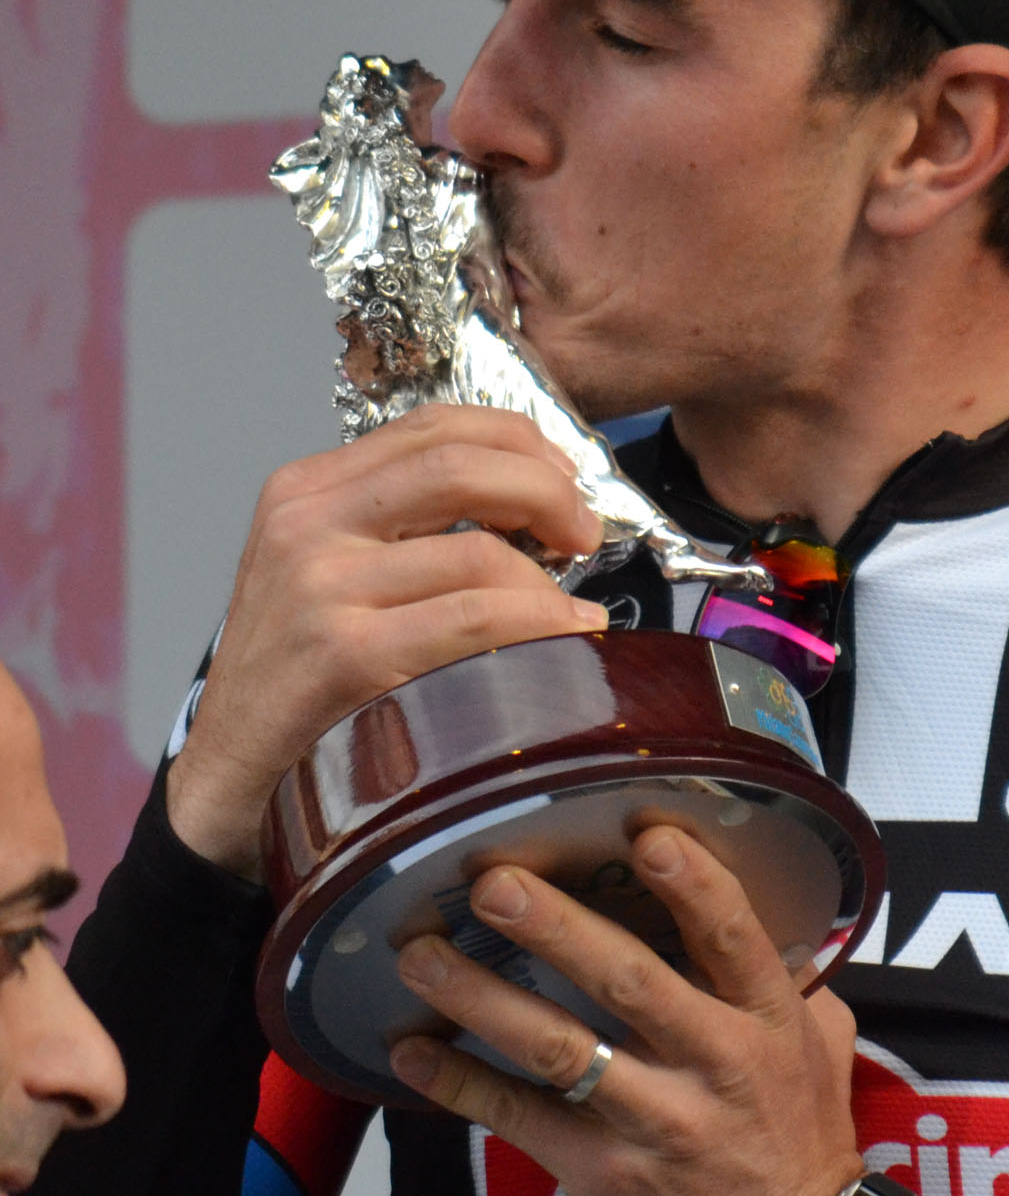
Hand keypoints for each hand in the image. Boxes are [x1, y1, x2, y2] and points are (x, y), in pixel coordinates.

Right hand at [166, 404, 606, 877]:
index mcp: (306, 490)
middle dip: (549, 491)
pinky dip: (543, 624)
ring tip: (572, 613)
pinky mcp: (344, 654)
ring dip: (549, 583)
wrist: (229, 776)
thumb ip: (403, 522)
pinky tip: (570, 636)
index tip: (567, 477)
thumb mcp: (327, 570)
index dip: (521, 441)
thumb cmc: (299, 674)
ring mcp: (320, 588)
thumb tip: (534, 498)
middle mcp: (306, 525)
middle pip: (461, 466)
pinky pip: (476, 619)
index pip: (434, 424)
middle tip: (586, 531)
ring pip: (481, 553)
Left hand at [388, 826, 863, 1195]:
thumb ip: (790, 973)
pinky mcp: (601, 1170)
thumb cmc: (797, 1124)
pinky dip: (459, 1084)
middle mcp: (712, 1063)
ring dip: (483, 1000)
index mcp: (767, 1018)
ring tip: (423, 956)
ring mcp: (653, 1120)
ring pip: (558, 1051)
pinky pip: (518, 1119)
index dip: (693, 886)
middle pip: (630, 984)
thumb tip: (757, 898)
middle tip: (496, 884)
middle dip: (556, 929)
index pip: (732, 939)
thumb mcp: (820, 1040)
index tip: (648, 837)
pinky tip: (411, 1048)